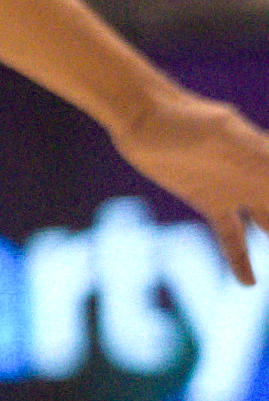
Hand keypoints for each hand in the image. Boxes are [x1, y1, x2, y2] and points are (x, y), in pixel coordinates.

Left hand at [104, 78, 268, 283]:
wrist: (144, 117)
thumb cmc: (184, 118)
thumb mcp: (220, 132)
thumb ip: (252, 152)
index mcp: (265, 157)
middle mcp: (257, 175)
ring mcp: (235, 190)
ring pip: (268, 224)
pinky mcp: (211, 202)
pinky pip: (232, 237)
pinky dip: (240, 260)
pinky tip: (249, 284)